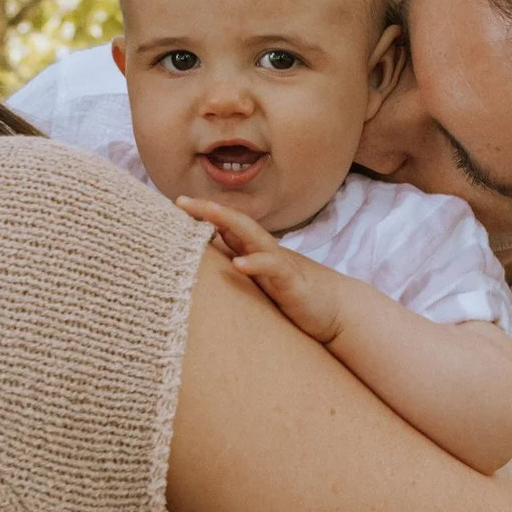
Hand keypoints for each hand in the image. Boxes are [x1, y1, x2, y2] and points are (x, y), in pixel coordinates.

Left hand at [175, 196, 353, 345]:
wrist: (335, 310)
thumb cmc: (291, 295)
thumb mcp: (258, 281)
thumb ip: (237, 266)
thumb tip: (207, 259)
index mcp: (254, 251)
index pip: (226, 225)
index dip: (202, 213)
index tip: (177, 203)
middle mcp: (264, 252)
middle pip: (235, 222)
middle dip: (209, 210)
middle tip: (181, 201)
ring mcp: (278, 264)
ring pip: (253, 237)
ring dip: (230, 223)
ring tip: (207, 215)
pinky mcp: (291, 282)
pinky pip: (272, 268)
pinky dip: (255, 264)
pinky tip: (239, 264)